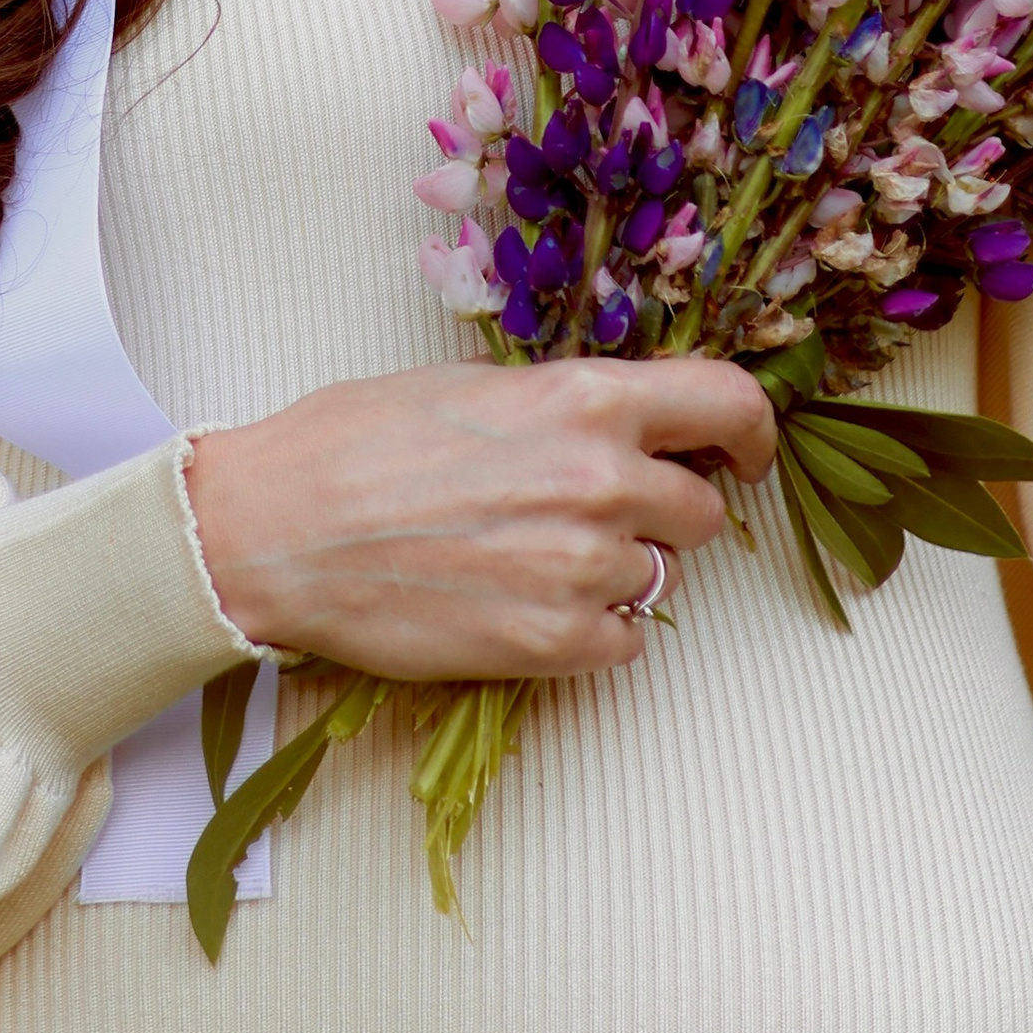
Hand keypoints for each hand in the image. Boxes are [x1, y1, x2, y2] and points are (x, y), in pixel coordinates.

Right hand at [182, 355, 773, 678]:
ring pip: (659, 575)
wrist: (281, 528)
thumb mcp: (476, 386)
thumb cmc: (358, 440)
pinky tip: (524, 600)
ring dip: (616, 567)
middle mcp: (601, 480)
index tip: (743, 455)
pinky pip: (624, 640)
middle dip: (664, 508)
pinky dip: (590, 628)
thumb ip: (567, 407)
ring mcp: (582, 569)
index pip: (729, 405)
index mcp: (585, 399)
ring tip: (533, 553)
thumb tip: (625, 427)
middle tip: (597, 509)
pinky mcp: (554, 645)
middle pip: (703, 508)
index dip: (751, 433)